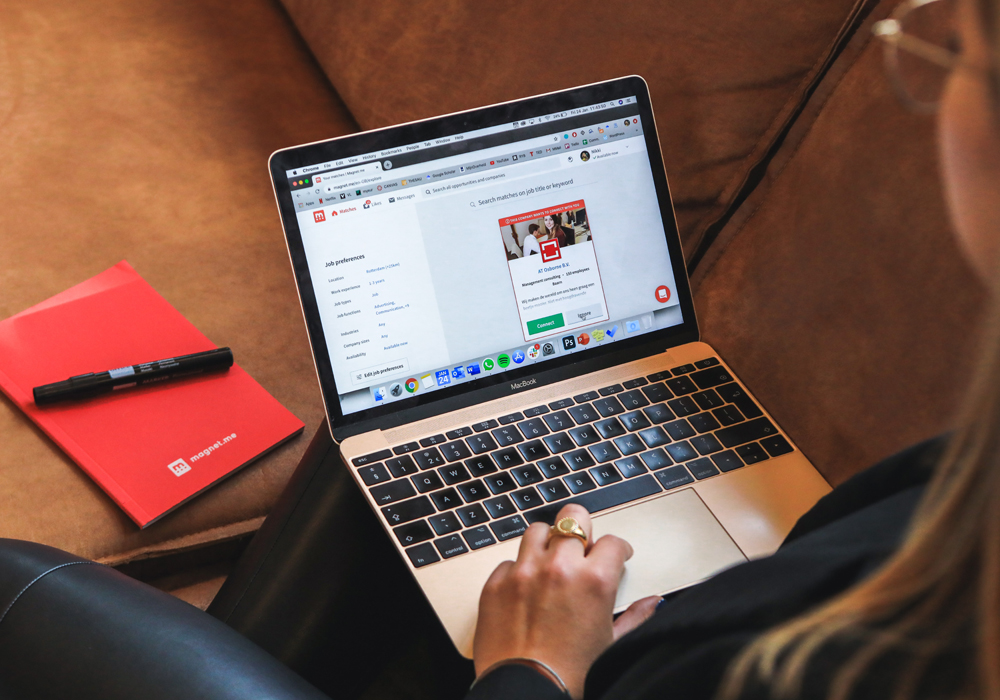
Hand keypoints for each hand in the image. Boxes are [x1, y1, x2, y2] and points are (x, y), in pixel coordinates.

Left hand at [473, 504, 660, 698]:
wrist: (525, 693)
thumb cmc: (571, 676)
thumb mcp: (612, 645)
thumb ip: (635, 617)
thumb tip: (654, 603)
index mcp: (594, 581)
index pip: (612, 542)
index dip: (617, 549)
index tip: (615, 554)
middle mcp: (559, 567)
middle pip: (573, 517)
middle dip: (582, 529)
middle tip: (582, 546)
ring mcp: (524, 572)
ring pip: (537, 530)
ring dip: (547, 541)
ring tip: (550, 560)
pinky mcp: (496, 584)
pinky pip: (509, 561)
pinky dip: (518, 570)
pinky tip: (525, 588)